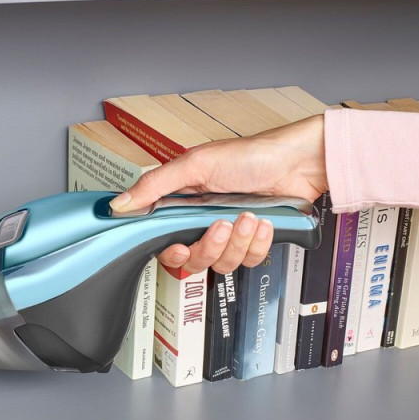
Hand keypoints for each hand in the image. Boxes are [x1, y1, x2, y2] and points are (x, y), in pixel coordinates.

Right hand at [109, 115, 327, 272]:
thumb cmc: (250, 155)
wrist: (299, 162)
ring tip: (250, 216)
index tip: (180, 247)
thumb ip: (154, 186)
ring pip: (223, 264)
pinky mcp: (255, 242)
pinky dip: (259, 243)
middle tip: (221, 224)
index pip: (164, 242)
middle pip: (193, 261)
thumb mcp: (195, 165)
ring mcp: (230, 234)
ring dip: (238, 241)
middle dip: (210, 246)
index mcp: (183, 204)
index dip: (171, 253)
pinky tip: (264, 221)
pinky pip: (250, 261)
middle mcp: (203, 221)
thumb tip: (118, 204)